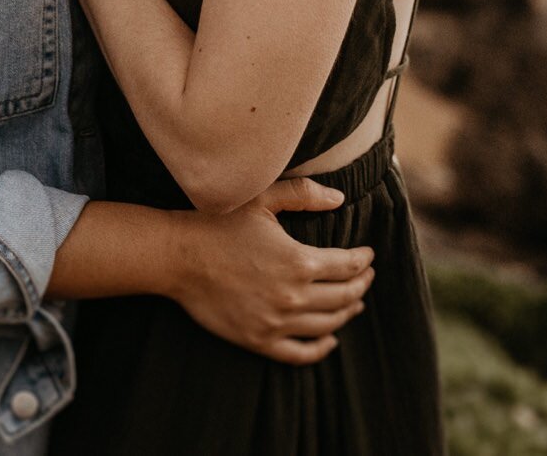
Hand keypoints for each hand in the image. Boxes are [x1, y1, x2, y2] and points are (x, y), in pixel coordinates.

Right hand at [170, 178, 375, 363]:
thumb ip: (303, 194)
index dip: (363, 260)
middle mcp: (293, 296)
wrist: (179, 256)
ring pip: (327, 325)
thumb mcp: (262, 199)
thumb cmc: (219, 222)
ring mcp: (276, 322)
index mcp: (299, 261)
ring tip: (353, 303)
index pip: (348, 266)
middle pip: (344, 296)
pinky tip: (329, 340)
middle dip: (361, 285)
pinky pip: (300, 353)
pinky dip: (320, 348)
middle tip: (365, 277)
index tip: (367, 255)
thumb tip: (339, 198)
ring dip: (347, 313)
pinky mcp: (258, 340)